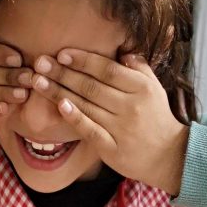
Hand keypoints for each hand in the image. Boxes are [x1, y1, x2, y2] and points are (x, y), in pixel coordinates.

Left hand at [23, 49, 189, 194]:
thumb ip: (139, 67)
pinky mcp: (112, 148)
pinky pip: (90, 130)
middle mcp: (130, 106)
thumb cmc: (157, 117)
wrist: (169, 156)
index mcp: (140, 88)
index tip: (62, 53)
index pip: (107, 70)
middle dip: (63, 73)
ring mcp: (121, 128)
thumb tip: (122, 51)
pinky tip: (59, 105)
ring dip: (59, 92)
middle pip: (91, 86)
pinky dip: (75, 118)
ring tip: (38, 81)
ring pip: (86, 106)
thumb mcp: (154, 88)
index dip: (83, 60)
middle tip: (40, 63)